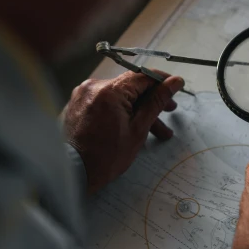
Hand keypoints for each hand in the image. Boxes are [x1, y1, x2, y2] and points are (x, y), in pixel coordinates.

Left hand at [63, 71, 183, 193]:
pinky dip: (119, 111)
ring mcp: (83, 94)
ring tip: (156, 130)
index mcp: (110, 90)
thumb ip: (156, 102)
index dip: (162, 81)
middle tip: (170, 111)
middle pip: (130, 86)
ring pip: (118, 96)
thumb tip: (174, 82)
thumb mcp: (138, 129)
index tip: (176, 87)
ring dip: (137, 109)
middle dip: (151, 100)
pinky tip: (131, 126)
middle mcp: (94, 86)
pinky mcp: (78, 103)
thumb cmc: (107, 156)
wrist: (72, 172)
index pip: (142, 75)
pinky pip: (104, 101)